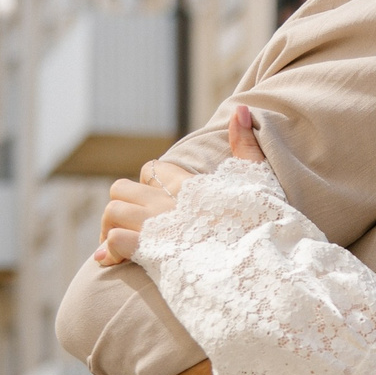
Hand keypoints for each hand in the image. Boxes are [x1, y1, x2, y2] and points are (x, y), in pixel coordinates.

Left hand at [94, 106, 264, 263]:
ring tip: (123, 248)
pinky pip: (115, 240)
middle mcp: (168, 202)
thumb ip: (246, 147)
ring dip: (112, 229)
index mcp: (190, 186)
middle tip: (136, 228)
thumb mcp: (260, 182)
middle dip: (123, 207)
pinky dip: (112, 251)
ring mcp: (157, 226)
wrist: (260, 264)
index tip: (160, 205)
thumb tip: (239, 110)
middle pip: (121, 189)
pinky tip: (118, 261)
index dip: (150, 185)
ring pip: (112, 212)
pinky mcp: (150, 252)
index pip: (151, 170)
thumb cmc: (263, 227)